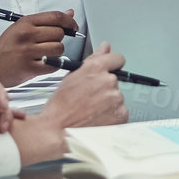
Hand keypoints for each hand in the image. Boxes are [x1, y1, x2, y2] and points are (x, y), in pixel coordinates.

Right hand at [0, 10, 78, 85]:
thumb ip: (47, 21)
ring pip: (59, 49)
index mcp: (25, 22)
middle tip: (48, 44)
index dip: (69, 21)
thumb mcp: (23, 28)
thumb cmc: (7, 47)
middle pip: (59, 33)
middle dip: (58, 39)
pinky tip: (43, 64)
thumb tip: (70, 13)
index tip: (73, 26)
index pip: (56, 17)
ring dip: (56, 53)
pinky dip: (52, 65)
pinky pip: (53, 65)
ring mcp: (27, 52)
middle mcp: (26, 35)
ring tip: (44, 54)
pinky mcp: (29, 68)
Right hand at [11, 44, 127, 163]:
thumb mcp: (71, 77)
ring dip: (108, 103)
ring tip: (91, 111)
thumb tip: (104, 47)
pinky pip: (120, 112)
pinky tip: (98, 119)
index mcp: (96, 68)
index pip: (117, 58)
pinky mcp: (121, 115)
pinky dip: (112, 116)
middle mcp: (108, 81)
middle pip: (114, 81)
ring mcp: (116, 98)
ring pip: (117, 97)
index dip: (113, 64)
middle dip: (105, 88)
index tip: (110, 69)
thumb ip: (92, 60)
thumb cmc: (60, 107)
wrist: (58, 130)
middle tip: (90, 99)